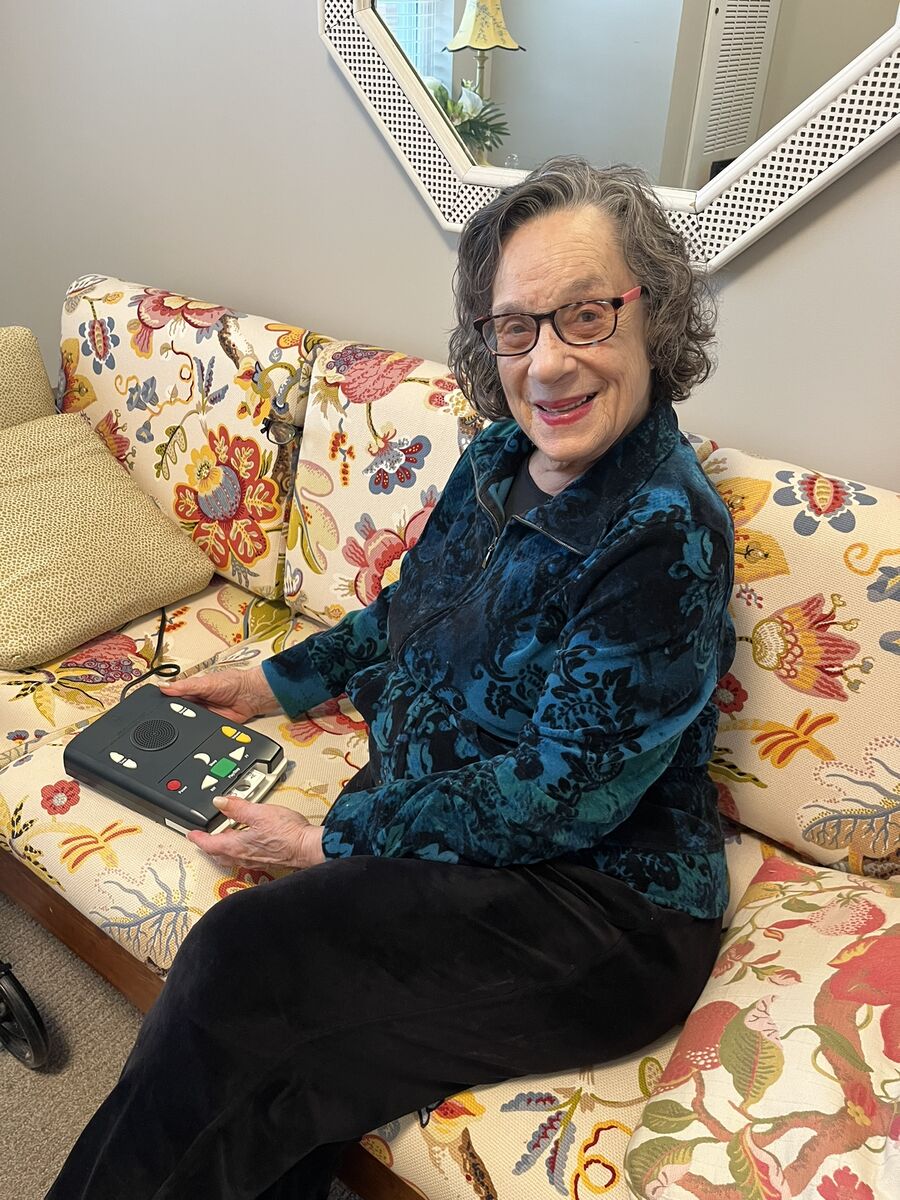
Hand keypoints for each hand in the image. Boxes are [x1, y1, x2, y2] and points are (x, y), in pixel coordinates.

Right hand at [159, 666, 280, 722]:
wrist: (251, 696)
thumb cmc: (233, 682)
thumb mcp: (205, 682)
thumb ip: (186, 686)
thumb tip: (164, 686)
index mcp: (191, 690)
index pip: (171, 697)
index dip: (163, 702)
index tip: (154, 706)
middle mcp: (195, 703)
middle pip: (178, 712)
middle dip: (174, 717)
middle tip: (172, 717)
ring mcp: (202, 715)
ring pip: (188, 724)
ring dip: (186, 725)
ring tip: (187, 722)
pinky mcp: (210, 726)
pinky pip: (200, 731)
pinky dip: (198, 733)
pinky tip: (197, 730)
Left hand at [186, 796, 325, 869]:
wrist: (308, 847)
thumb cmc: (287, 833)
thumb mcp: (259, 812)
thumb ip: (238, 807)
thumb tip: (220, 802)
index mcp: (237, 846)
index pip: (209, 844)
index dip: (198, 838)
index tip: (191, 833)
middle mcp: (243, 856)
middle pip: (218, 853)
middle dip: (209, 845)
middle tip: (203, 837)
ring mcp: (255, 859)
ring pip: (231, 855)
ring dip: (223, 847)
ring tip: (223, 837)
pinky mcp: (266, 859)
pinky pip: (245, 856)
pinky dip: (239, 848)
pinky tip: (246, 841)